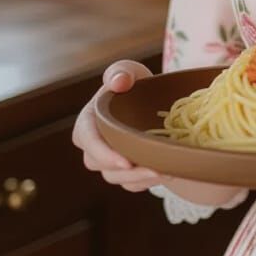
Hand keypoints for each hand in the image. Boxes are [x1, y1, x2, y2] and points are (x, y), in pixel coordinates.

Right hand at [71, 59, 162, 191]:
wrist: (148, 99)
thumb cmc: (132, 84)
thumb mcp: (127, 71)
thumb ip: (120, 72)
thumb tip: (118, 82)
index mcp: (87, 122)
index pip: (89, 142)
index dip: (105, 154)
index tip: (126, 162)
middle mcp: (93, 147)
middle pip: (103, 166)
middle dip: (129, 171)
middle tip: (155, 169)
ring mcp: (108, 162)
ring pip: (118, 178)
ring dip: (141, 178)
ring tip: (167, 171)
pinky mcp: (123, 172)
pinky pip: (132, 184)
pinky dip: (148, 182)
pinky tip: (168, 173)